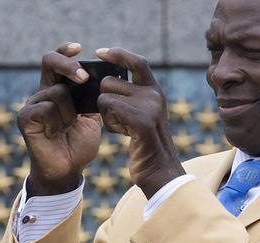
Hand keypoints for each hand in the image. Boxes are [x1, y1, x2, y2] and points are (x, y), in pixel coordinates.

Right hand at [18, 43, 102, 195]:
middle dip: (69, 66)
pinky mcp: (25, 118)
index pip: (58, 60)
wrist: (67, 169)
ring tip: (68, 127)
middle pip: (49, 61)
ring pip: (56, 92)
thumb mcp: (92, 116)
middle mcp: (43, 93)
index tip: (80, 48)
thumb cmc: (79, 144)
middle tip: (84, 78)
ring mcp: (32, 104)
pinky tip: (55, 133)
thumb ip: (92, 97)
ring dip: (70, 111)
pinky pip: (45, 108)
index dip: (66, 51)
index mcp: (58, 89)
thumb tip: (103, 77)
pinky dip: (56, 121)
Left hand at [96, 47, 185, 198]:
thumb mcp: (141, 116)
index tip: (100, 53)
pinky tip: (122, 134)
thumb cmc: (145, 145)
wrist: (158, 171)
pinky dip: (110, 123)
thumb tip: (108, 79)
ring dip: (105, 113)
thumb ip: (132, 97)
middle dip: (104, 98)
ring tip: (121, 127)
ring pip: (106, 95)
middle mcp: (154, 94)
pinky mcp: (142, 121)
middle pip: (110, 81)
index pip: (136, 62)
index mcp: (154, 90)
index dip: (118, 54)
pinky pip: (110, 109)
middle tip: (116, 118)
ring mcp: (149, 106)